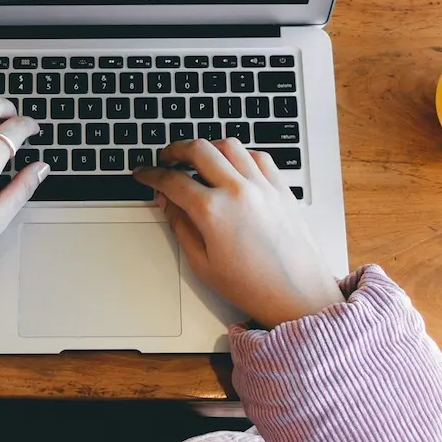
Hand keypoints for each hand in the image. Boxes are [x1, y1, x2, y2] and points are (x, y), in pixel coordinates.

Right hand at [133, 139, 343, 327]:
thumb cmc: (252, 286)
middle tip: (165, 158)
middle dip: (175, 149)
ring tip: (197, 158)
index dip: (151, 174)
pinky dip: (240, 154)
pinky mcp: (282, 188)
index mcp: (212, 211)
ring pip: (229, 145)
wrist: (297, 296)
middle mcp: (237, 191)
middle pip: (198, 150)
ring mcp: (263, 186)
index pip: (172, 180)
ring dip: (208, 147)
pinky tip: (233, 165)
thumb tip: (167, 201)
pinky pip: (258, 156)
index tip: (143, 173)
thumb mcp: (202, 263)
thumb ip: (180, 225)